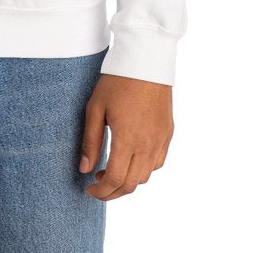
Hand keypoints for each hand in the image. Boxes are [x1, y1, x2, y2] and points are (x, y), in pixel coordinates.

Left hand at [79, 74, 173, 200]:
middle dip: (112, 192)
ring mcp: (160, 140)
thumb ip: (91, 141)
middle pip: (131, 184)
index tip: (88, 190)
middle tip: (97, 186)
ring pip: (146, 176)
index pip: (115, 180)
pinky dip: (143, 169)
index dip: (101, 191)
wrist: (146, 60)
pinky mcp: (168, 133)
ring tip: (110, 171)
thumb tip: (85, 169)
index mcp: (127, 139)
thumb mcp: (95, 107)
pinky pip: (157, 162)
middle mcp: (147, 144)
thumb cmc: (117, 80)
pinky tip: (130, 159)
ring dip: (128, 181)